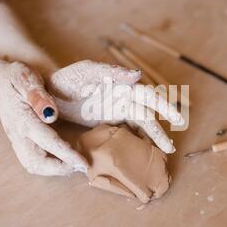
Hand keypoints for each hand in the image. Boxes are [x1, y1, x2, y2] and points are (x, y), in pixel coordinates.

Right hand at [0, 61, 88, 175]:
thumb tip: (50, 114)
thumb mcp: (26, 78)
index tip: (83, 163)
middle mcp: (19, 135)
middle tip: (80, 165)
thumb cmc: (15, 78)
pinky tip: (62, 160)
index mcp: (23, 120)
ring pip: (32, 165)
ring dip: (53, 170)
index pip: (48, 142)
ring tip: (73, 165)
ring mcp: (17, 141)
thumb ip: (38, 96)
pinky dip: (47, 166)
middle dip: (59, 169)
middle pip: (36, 163)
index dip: (67, 155)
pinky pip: (32, 161)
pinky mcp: (19, 143)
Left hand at [48, 60, 183, 153]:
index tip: (177, 119)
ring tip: (159, 155)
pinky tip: (141, 152)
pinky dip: (135, 141)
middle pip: (147, 116)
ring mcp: (116, 112)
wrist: (48, 93)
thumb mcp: (87, 72)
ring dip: (150, 139)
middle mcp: (124, 99)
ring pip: (139, 126)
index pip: (149, 96)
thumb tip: (138, 74)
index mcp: (123, 85)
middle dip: (160, 132)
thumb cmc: (68, 78)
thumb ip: (111, 72)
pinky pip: (126, 132)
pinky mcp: (107, 123)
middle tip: (170, 149)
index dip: (164, 107)